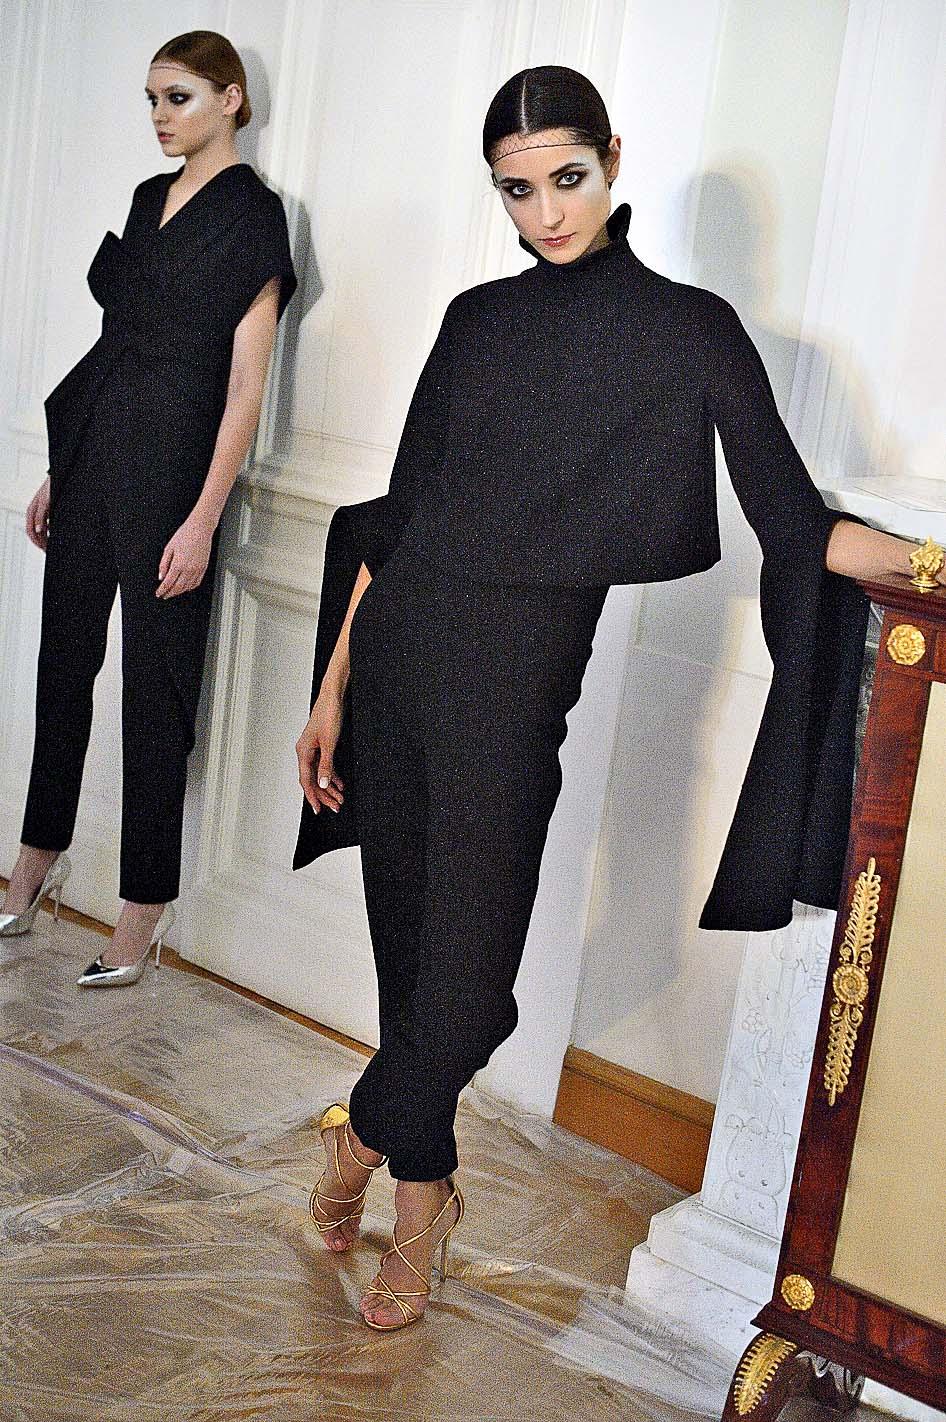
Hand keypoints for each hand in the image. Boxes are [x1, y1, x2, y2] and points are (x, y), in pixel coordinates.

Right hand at [25, 476, 50, 551]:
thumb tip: (38, 530)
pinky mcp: (46, 512)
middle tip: (48, 550)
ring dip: (44, 538)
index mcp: (31, 512)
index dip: (37, 542)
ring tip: (51, 545)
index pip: (31, 531)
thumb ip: (41, 517)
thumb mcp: (46, 503)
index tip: (45, 549)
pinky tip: (54, 535)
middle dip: (41, 543)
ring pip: (40, 530)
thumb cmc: (50, 488)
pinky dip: (49, 532)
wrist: (58, 479)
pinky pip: (45, 525)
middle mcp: (34, 513)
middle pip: (35, 533)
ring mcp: (40, 513)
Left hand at [156, 512, 213, 597]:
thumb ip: (163, 564)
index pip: (168, 583)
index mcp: (178, 564)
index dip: (162, 590)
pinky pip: (196, 583)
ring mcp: (197, 569)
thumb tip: (161, 576)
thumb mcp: (168, 548)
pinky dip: (190, 587)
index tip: (159, 593)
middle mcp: (189, 569)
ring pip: (187, 587)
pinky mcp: (203, 568)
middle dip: (170, 593)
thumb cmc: (185, 535)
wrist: (200, 529)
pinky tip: (186, 587)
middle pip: (178, 588)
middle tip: (165, 595)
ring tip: (173, 593)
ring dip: (179, 592)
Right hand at [296, 684, 345, 813]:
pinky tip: (340, 784)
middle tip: (336, 806)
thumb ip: (326, 765)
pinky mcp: (321, 746)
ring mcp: (313, 749)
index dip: (313, 796)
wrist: (333, 697)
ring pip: (319, 774)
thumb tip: (323, 783)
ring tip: (340, 798)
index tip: (318, 809)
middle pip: (313, 779)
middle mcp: (306, 752)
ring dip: (329, 787)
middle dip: (324, 794)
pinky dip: (332, 775)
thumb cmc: (329, 714)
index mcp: (303, 752)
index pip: (306, 780)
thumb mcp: (330, 743)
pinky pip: (325, 766)